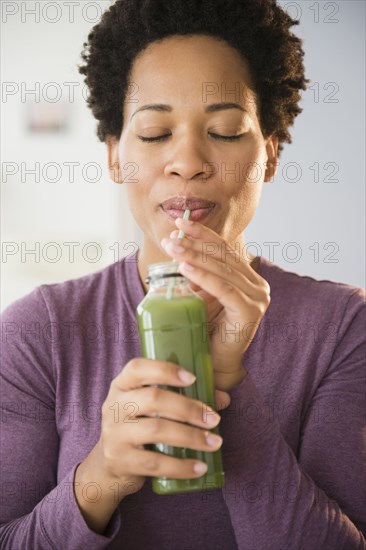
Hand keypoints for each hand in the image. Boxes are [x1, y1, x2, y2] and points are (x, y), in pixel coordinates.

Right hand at [98, 357, 226, 500]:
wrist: (109, 466)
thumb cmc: (139, 426)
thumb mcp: (151, 408)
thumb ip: (183, 397)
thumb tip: (222, 398)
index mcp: (122, 385)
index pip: (137, 368)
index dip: (165, 370)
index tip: (192, 378)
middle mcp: (114, 405)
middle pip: (153, 398)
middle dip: (188, 408)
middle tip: (214, 419)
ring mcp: (114, 433)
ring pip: (156, 430)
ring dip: (191, 436)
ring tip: (214, 442)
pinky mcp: (120, 461)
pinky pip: (154, 463)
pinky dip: (181, 466)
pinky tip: (200, 467)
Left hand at [161, 218, 270, 391]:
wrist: (216, 364)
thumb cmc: (206, 330)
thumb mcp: (201, 295)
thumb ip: (198, 273)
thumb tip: (176, 245)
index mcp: (248, 278)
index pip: (224, 250)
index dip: (203, 234)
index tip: (182, 222)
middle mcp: (257, 285)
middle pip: (223, 257)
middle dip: (195, 244)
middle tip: (172, 237)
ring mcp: (257, 298)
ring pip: (222, 270)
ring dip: (195, 257)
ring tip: (173, 248)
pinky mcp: (250, 311)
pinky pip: (223, 289)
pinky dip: (203, 277)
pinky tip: (185, 269)